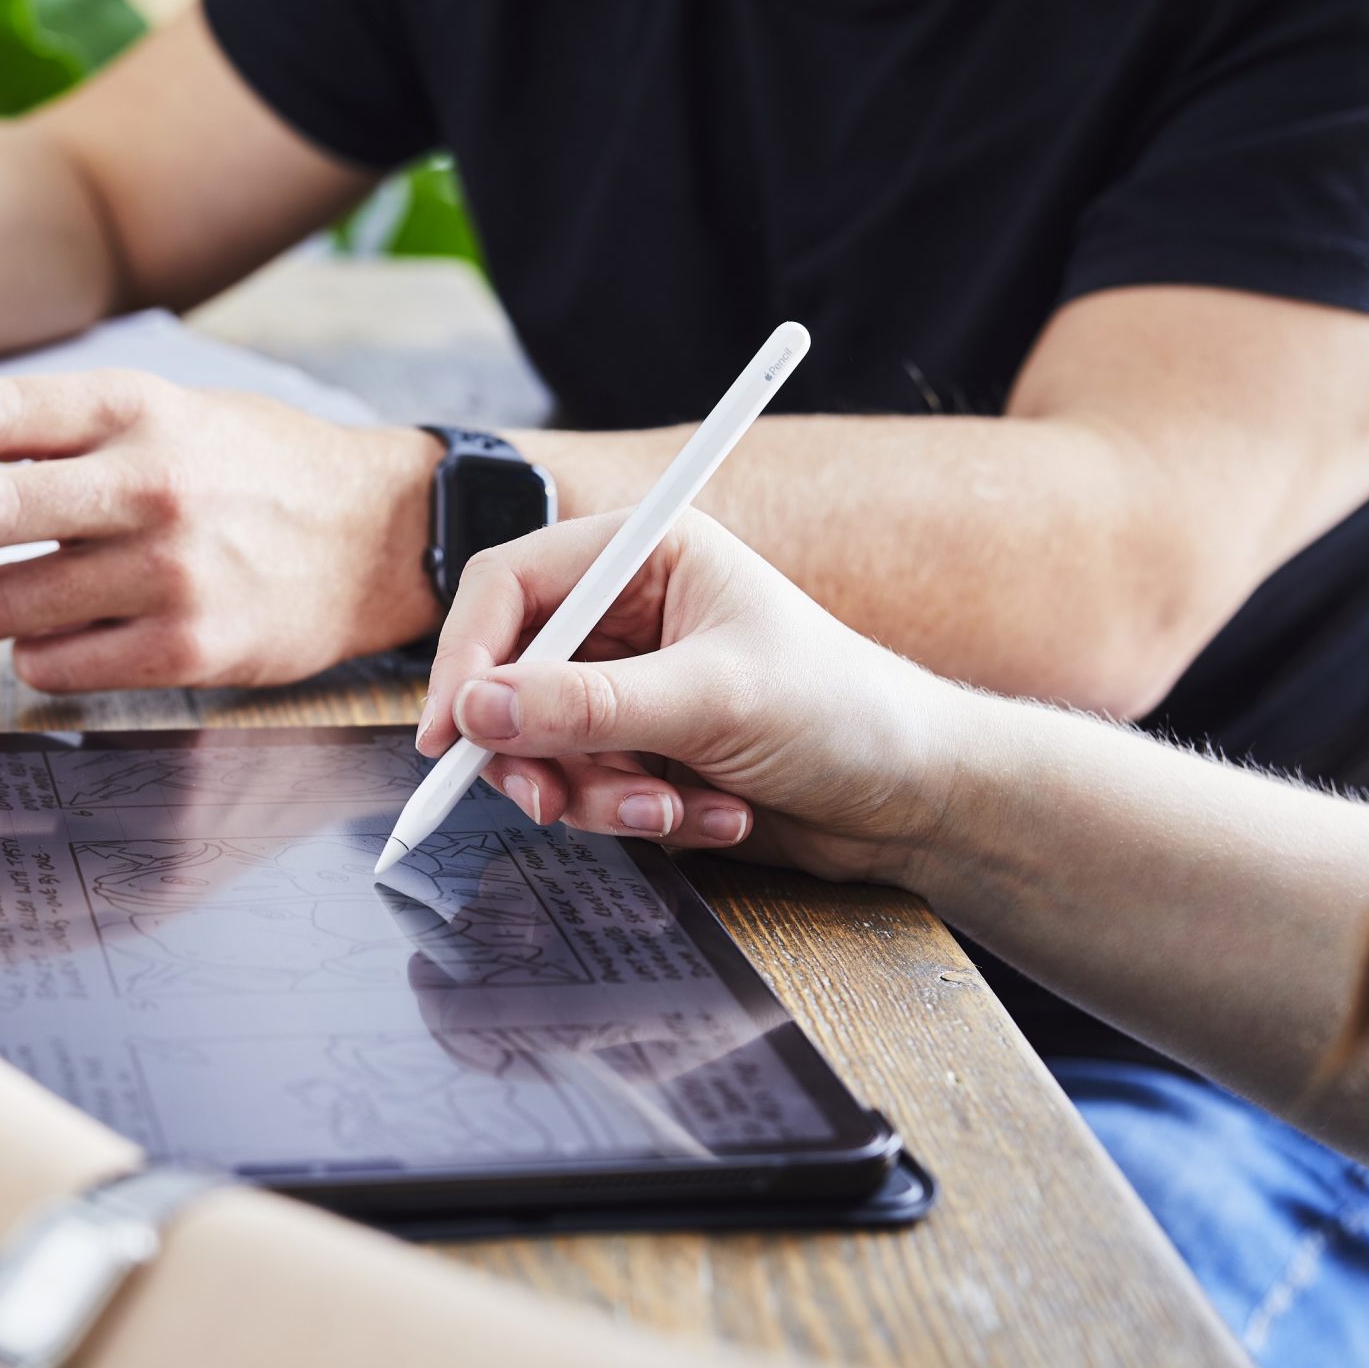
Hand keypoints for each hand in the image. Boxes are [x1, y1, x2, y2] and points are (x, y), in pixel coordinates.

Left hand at [0, 371, 440, 691]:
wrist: (380, 538)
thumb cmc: (257, 473)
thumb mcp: (169, 412)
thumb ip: (62, 433)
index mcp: (135, 407)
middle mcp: (149, 484)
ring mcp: (170, 572)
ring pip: (0, 603)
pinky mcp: (188, 649)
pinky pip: (53, 666)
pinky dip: (31, 655)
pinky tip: (61, 635)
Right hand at [416, 511, 968, 885]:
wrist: (915, 797)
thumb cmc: (845, 713)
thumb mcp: (712, 701)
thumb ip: (588, 706)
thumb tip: (480, 709)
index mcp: (648, 553)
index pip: (510, 585)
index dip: (468, 656)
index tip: (454, 731)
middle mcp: (628, 613)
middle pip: (511, 675)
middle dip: (534, 750)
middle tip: (551, 803)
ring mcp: (631, 684)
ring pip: (542, 745)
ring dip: (599, 794)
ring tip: (675, 809)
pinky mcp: (641, 747)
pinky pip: (586, 787)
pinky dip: (635, 814)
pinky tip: (709, 814)